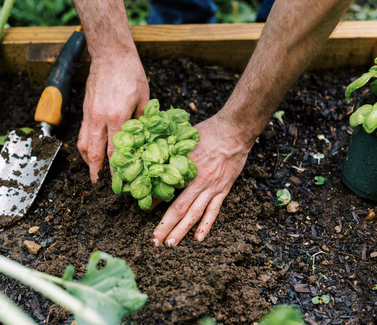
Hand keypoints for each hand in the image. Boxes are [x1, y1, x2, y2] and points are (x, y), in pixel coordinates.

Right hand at [77, 51, 148, 181]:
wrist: (110, 55)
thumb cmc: (130, 74)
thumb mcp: (144, 98)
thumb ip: (141, 121)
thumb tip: (142, 140)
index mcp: (117, 117)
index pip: (114, 151)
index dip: (115, 170)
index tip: (118, 182)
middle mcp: (99, 118)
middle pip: (94, 152)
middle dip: (96, 172)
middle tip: (99, 186)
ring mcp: (89, 114)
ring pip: (84, 144)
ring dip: (88, 161)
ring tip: (94, 173)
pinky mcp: (85, 110)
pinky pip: (82, 134)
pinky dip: (85, 147)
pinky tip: (91, 152)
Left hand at [152, 114, 252, 245]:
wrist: (234, 131)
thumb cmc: (207, 132)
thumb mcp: (184, 140)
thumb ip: (170, 152)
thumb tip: (153, 161)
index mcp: (186, 170)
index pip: (166, 191)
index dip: (153, 203)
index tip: (142, 211)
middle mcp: (199, 183)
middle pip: (179, 209)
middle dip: (165, 227)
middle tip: (153, 241)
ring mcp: (212, 188)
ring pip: (195, 215)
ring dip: (182, 231)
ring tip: (171, 244)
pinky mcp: (223, 190)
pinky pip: (213, 211)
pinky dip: (206, 226)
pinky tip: (198, 238)